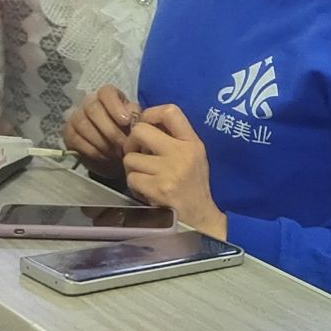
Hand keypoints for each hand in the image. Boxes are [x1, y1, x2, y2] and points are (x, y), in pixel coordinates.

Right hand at [62, 86, 137, 174]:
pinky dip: (93, 150)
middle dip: (110, 130)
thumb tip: (131, 114)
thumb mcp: (135, 124)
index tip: (126, 121)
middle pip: (93, 108)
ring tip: (116, 153)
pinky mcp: (68, 133)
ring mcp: (76, 117)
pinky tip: (105, 157)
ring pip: (84, 125)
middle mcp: (89, 103)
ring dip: (102, 142)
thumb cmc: (126, 135)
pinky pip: (76, 139)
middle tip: (123, 145)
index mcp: (108, 97)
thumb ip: (135, 116)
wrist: (114, 156)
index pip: (106, 92)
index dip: (115, 105)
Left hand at [122, 105, 225, 237]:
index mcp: (192, 142)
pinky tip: (146, 190)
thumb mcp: (194, 156)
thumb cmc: (193, 186)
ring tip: (145, 176)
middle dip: (132, 142)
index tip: (144, 124)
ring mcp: (169, 171)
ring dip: (132, 168)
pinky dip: (134, 185)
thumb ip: (174, 138)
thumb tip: (143, 123)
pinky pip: (131, 178)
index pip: (170, 111)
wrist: (200, 219)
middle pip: (140, 130)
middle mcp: (181, 153)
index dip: (149, 113)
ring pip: (130, 158)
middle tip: (136, 153)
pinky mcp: (157, 189)